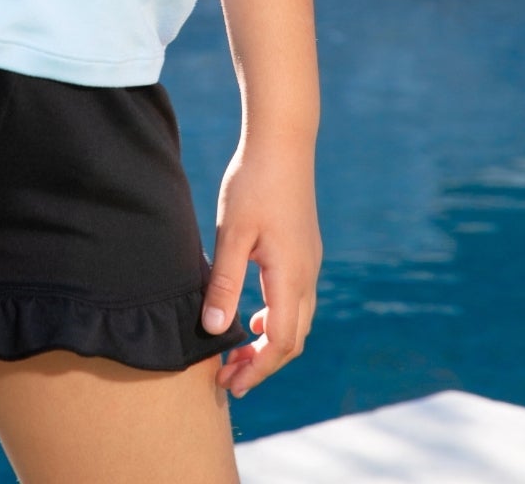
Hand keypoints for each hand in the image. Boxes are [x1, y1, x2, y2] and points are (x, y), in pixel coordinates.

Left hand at [200, 138, 321, 397]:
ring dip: (270, 343)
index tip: (229, 383)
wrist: (282, 142)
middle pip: (292, 338)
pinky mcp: (303, 250)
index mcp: (291, 275)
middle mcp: (307, 274)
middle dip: (263, 364)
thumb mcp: (232, 233)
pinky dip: (276, 320)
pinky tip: (252, 317)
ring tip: (237, 354)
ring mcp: (309, 262)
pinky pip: (295, 301)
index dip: (256, 369)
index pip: (280, 341)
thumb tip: (216, 330)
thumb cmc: (253, 182)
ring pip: (297, 321)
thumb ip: (225, 282)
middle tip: (228, 378)